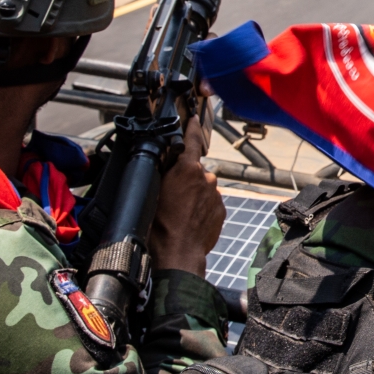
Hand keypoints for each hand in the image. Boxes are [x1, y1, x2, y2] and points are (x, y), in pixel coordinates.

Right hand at [150, 119, 224, 275]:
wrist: (177, 255)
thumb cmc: (159, 227)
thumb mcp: (153, 192)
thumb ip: (164, 172)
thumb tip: (167, 163)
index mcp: (187, 170)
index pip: (191, 139)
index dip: (191, 128)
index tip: (193, 118)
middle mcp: (206, 179)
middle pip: (194, 169)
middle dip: (184, 177)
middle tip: (170, 195)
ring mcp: (215, 195)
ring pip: (202, 187)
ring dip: (193, 194)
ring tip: (178, 213)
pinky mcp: (221, 210)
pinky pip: (209, 202)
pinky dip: (200, 207)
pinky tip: (188, 220)